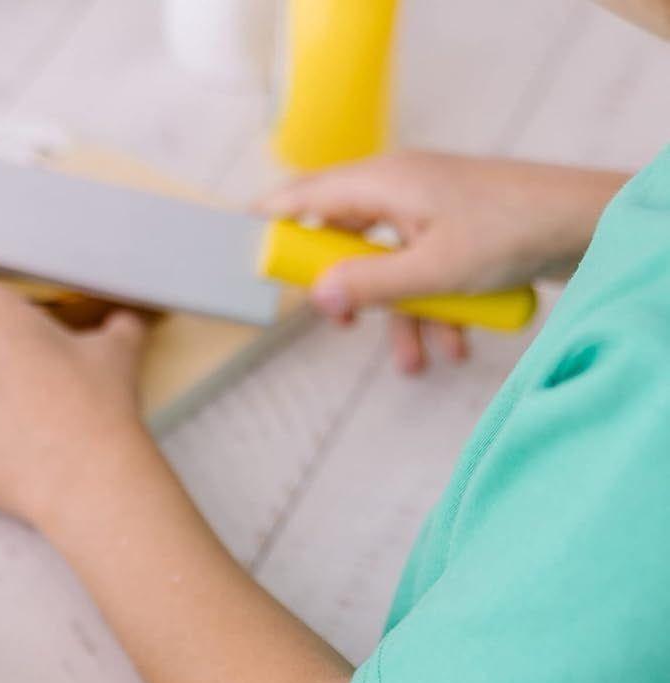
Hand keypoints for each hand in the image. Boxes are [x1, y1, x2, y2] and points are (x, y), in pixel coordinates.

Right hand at [259, 151, 626, 372]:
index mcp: (384, 182)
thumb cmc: (513, 233)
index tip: (237, 251)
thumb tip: (315, 299)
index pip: (304, 195)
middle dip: (346, 292)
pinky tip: (450, 346)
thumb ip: (368, 287)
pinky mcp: (450, 232)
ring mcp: (425, 211)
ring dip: (398, 318)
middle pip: (341, 239)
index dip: (269, 221)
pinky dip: (429, 312)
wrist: (585, 226)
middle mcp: (399, 190)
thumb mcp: (431, 272)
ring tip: (414, 360)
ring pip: (385, 268)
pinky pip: (418, 275)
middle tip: (338, 324)